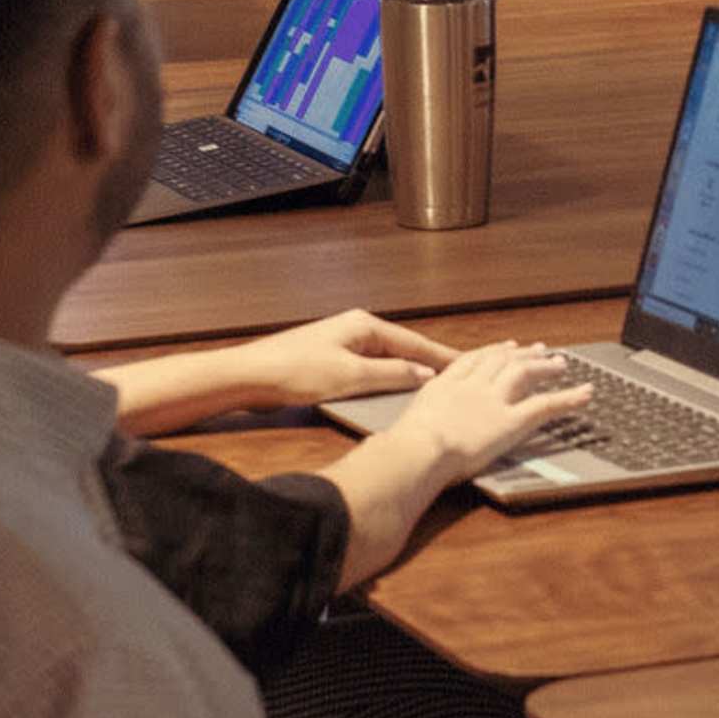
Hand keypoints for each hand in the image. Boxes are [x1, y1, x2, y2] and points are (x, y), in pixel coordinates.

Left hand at [219, 307, 457, 409]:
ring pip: (384, 360)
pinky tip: (394, 392)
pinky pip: (368, 368)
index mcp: (364, 325)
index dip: (442, 356)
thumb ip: (391, 375)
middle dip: (428, 363)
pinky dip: (385, 378)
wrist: (250, 376)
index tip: (468, 364)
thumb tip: (425, 375)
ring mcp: (341, 344)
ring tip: (434, 387)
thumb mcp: (351, 376)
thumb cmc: (297, 372)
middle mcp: (355, 329)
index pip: (414, 342)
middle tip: (459, 377)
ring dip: (406, 373)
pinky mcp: (328, 361)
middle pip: (401, 349)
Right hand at [391, 341, 595, 486]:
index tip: (504, 347)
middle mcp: (471, 386)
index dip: (493, 352)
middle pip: (502, 361)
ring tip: (561, 364)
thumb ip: (410, 430)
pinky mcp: (511, 421)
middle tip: (539, 349)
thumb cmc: (404, 448)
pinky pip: (545, 405)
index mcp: (444, 385)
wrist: (417, 450)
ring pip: (524, 374)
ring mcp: (493, 400)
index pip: (474, 360)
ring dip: (545, 366)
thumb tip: (401, 445)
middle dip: (522, 354)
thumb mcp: (403, 430)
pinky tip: (585, 394)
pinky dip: (568, 398)